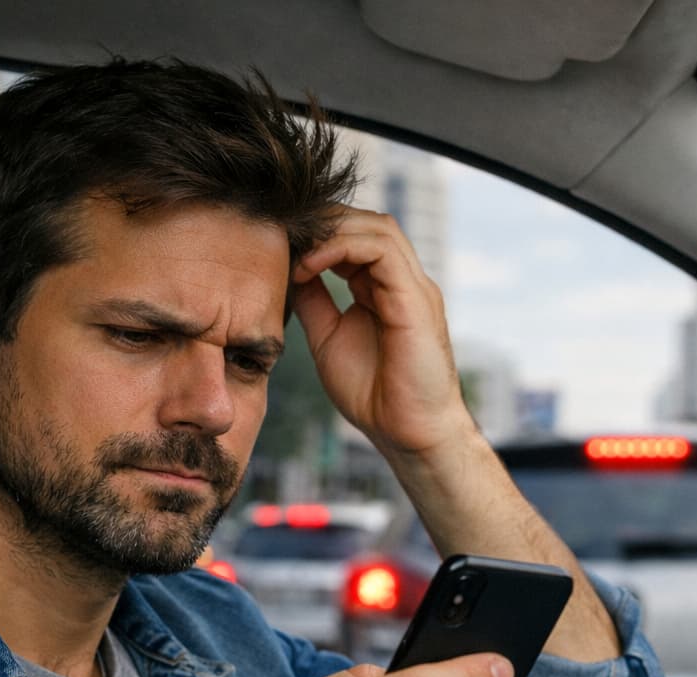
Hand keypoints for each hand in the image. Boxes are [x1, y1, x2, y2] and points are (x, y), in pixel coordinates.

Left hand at [292, 206, 474, 455]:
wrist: (406, 434)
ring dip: (331, 232)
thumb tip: (289, 271)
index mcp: (386, 290)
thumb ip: (315, 303)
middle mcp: (403, 282)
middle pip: (368, 223)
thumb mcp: (329, 338)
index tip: (280, 248)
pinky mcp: (416, 299)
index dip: (318, 235)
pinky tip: (311, 266)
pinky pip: (381, 251)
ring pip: (377, 228)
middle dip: (323, 222)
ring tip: (296, 252)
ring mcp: (413, 288)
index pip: (357, 238)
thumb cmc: (374, 395)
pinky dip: (341, 249)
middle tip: (284, 237)